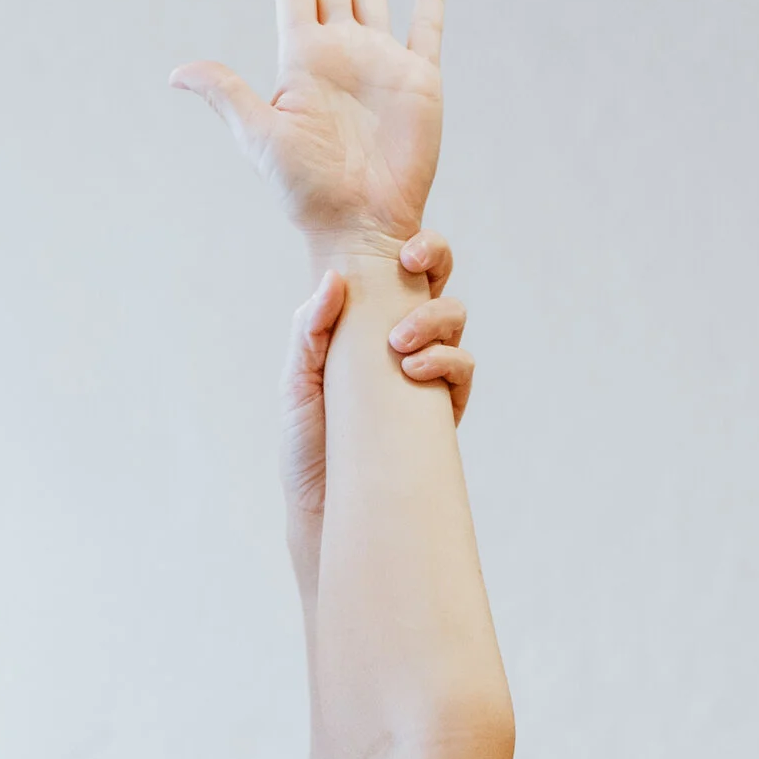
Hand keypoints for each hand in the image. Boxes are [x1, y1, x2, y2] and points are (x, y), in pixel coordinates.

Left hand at [174, 0, 444, 260]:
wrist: (359, 225)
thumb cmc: (307, 191)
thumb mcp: (259, 136)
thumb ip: (225, 94)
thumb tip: (176, 72)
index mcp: (304, 60)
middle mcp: (342, 54)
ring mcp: (382, 65)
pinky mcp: (419, 81)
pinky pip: (426, 31)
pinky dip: (429, 0)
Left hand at [282, 235, 472, 591]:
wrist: (326, 511)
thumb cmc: (306, 448)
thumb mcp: (295, 384)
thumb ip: (308, 331)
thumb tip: (334, 280)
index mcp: (366, 324)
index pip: (397, 269)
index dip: (410, 247)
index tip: (402, 249)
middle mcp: (402, 343)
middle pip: (436, 279)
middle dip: (435, 259)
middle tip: (411, 268)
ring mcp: (426, 376)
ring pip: (454, 321)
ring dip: (435, 318)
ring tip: (401, 345)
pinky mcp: (443, 412)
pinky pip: (462, 372)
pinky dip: (448, 361)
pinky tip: (416, 371)